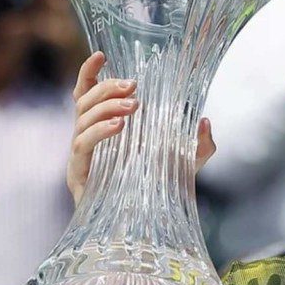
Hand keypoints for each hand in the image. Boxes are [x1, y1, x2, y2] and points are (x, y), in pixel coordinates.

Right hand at [67, 51, 217, 205]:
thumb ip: (199, 145)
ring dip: (106, 107)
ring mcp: (82, 156)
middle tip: (134, 86)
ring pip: (81, 118)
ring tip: (133, 106)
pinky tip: (120, 127)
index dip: (89, 73)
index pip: (87, 93)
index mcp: (105, 129)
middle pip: (84, 101)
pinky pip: (83, 144)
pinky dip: (100, 131)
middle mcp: (88, 138)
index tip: (102, 55)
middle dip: (107, 88)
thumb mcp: (185, 164)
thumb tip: (204, 121)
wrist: (143, 230)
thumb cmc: (157, 191)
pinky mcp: (79, 173)